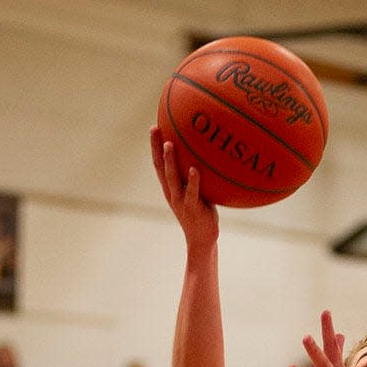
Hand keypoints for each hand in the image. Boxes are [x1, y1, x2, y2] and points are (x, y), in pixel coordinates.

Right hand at [150, 126, 218, 252]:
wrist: (201, 240)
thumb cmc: (202, 214)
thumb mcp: (198, 193)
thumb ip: (199, 178)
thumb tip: (211, 157)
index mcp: (170, 188)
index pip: (158, 164)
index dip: (155, 146)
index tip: (154, 127)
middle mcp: (171, 192)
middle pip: (159, 166)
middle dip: (156, 147)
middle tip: (155, 128)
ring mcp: (180, 200)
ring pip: (171, 178)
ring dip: (170, 161)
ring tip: (170, 144)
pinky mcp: (192, 208)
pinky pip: (192, 192)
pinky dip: (193, 181)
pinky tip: (194, 169)